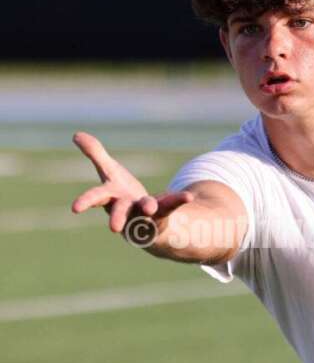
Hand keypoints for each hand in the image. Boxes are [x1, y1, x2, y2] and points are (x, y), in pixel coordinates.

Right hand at [71, 132, 193, 235]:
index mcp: (112, 197)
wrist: (145, 221)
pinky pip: (171, 205)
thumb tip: (75, 134)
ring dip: (149, 207)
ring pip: (146, 210)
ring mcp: (145, 214)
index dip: (85, 201)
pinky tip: (189, 196)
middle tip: (113, 228)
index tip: (75, 208)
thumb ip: (95, 154)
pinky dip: (179, 199)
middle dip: (116, 217)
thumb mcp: (110, 172)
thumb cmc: (122, 195)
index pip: (96, 197)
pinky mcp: (163, 214)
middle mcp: (127, 209)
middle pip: (120, 212)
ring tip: (151, 208)